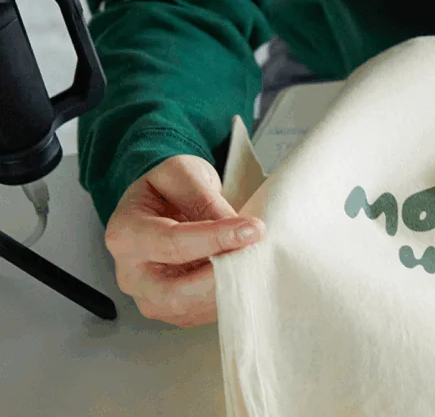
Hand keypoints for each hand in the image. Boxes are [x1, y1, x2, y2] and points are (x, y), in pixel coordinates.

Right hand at [105, 155, 264, 326]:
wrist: (163, 205)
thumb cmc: (168, 189)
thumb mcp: (183, 173)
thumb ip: (205, 199)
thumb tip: (235, 228)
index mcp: (126, 234)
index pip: (171, 243)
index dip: (215, 239)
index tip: (253, 229)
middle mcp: (131, 273)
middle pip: (175, 292)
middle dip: (221, 277)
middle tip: (256, 254)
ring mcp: (149, 296)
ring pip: (191, 309)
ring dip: (228, 289)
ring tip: (254, 260)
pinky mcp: (172, 310)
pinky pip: (201, 313)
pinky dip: (228, 296)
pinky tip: (244, 273)